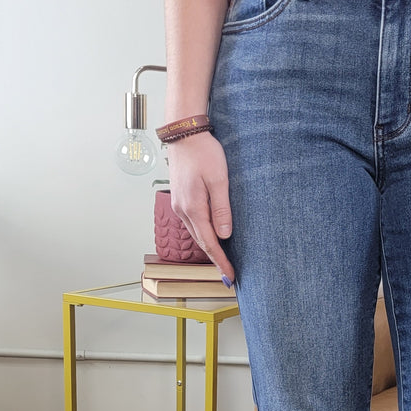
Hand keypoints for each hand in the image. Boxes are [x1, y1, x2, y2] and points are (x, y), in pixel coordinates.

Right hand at [165, 132, 235, 284]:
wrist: (184, 134)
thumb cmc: (203, 153)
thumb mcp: (219, 180)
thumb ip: (222, 209)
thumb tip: (225, 235)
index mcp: (193, 207)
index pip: (210, 242)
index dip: (221, 261)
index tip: (230, 276)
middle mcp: (183, 210)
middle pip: (201, 242)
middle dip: (216, 259)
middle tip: (230, 275)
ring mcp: (180, 205)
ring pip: (196, 233)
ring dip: (210, 248)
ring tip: (223, 261)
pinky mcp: (181, 199)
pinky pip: (193, 223)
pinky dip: (203, 235)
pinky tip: (212, 238)